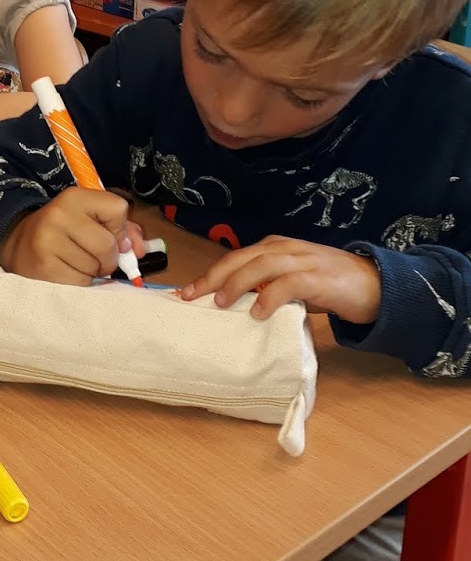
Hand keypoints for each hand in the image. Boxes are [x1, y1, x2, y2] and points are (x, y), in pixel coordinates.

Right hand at [0, 187, 145, 286]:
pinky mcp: (43, 268)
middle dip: (108, 258)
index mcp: (74, 197)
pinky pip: (81, 283)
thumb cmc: (64, 234)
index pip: (117, 209)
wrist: (19, 246)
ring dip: (92, 272)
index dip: (120, 228)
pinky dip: (80, 284)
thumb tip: (139, 251)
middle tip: (94, 258)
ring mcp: (48, 242)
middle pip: (108, 245)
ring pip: (95, 267)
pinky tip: (66, 275)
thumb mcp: (89, 219)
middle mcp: (59, 215)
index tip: (110, 235)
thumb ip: (122, 229)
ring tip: (75, 264)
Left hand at [179, 235, 381, 324]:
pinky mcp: (319, 277)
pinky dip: (271, 296)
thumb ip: (268, 287)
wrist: (375, 285)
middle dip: (213, 276)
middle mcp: (286, 249)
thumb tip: (235, 305)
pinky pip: (289, 283)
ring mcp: (303, 260)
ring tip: (219, 302)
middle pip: (242, 257)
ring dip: (237, 282)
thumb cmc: (330, 285)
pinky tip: (258, 312)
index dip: (209, 273)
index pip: (236, 257)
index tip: (185, 292)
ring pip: (262, 264)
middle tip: (191, 296)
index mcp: (276, 248)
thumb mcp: (293, 283)